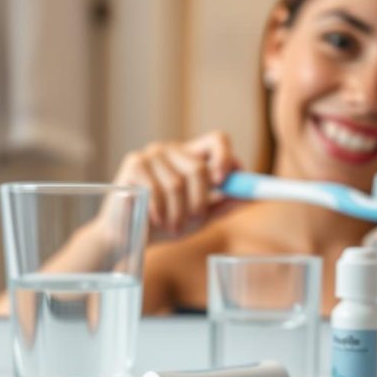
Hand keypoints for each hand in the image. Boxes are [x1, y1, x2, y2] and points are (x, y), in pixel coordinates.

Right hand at [113, 131, 239, 234]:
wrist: (125, 236)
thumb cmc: (163, 223)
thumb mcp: (198, 217)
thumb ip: (223, 205)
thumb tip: (252, 197)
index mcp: (191, 157)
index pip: (217, 140)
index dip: (226, 158)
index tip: (225, 182)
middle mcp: (171, 150)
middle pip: (198, 167)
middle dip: (200, 201)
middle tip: (194, 221)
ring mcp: (151, 154)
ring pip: (178, 183)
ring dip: (179, 213)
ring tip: (173, 226)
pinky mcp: (134, 164)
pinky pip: (157, 189)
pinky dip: (160, 211)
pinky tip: (156, 220)